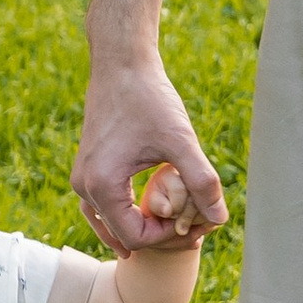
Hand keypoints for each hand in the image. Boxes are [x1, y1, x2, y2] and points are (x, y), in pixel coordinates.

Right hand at [73, 54, 227, 251]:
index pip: (137, 237)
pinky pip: (101, 208)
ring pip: (110, 224)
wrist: (122, 65)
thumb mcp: (180, 140)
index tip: (197, 221)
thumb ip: (201, 181)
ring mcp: (82, 178)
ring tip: (176, 222)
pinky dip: (124, 216)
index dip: (170, 237)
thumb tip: (219, 218)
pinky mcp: (87, 168)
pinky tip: (146, 217)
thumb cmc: (149, 98)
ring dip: (143, 227)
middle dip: (161, 232)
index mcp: (102, 185)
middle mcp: (84, 187)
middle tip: (195, 223)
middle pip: (124, 234)